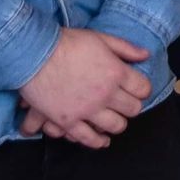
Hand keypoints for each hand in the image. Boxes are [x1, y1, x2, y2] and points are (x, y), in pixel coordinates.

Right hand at [18, 26, 151, 148]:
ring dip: (117, 123)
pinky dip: (97, 141)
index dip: (142, 90)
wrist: (34, 53)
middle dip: (131, 106)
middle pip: (132, 109)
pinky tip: (102, 140)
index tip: (137, 89)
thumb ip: (125, 48)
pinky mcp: (68, 120)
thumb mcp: (99, 38)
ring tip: (113, 119)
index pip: (143, 89)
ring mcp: (87, 109)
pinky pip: (88, 138)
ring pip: (115, 126)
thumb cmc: (66, 42)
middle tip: (124, 104)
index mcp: (116, 72)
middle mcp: (106, 93)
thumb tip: (145, 55)